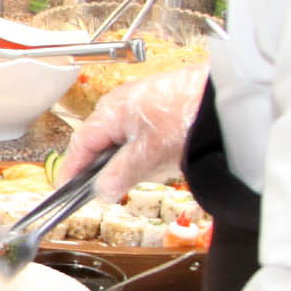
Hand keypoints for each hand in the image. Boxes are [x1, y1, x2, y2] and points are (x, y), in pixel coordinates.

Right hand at [66, 62, 204, 199]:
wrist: (225, 98)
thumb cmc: (186, 116)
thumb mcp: (148, 154)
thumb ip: (121, 174)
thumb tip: (102, 191)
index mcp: (109, 111)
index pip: (80, 144)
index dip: (72, 170)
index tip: (66, 189)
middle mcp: (120, 103)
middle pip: (101, 141)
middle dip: (104, 166)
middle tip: (107, 189)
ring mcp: (140, 101)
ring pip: (122, 138)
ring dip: (129, 158)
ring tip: (147, 171)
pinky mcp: (159, 104)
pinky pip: (140, 132)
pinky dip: (145, 148)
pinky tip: (162, 157)